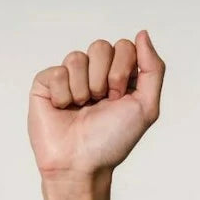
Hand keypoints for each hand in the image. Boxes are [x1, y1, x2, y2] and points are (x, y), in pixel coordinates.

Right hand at [28, 30, 164, 179]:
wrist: (80, 166)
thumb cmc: (111, 142)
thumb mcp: (146, 107)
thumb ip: (153, 68)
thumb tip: (143, 34)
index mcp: (118, 76)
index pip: (124, 46)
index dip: (122, 71)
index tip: (118, 99)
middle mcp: (93, 74)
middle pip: (101, 46)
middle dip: (103, 79)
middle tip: (100, 103)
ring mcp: (69, 78)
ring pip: (77, 57)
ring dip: (83, 89)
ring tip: (80, 109)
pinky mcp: (45, 85)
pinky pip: (57, 71)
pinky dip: (63, 95)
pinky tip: (62, 109)